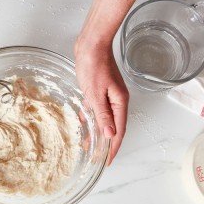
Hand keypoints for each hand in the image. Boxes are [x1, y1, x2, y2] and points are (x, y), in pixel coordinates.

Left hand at [74, 38, 128, 164]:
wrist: (91, 44)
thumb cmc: (94, 65)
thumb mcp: (96, 94)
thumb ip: (103, 115)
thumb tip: (110, 135)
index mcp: (119, 102)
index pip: (118, 131)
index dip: (113, 147)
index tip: (107, 160)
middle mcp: (117, 100)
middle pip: (112, 126)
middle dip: (105, 142)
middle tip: (95, 156)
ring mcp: (109, 94)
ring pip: (104, 118)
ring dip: (97, 130)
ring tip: (87, 143)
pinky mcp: (100, 88)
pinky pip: (97, 108)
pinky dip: (91, 116)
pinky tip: (83, 121)